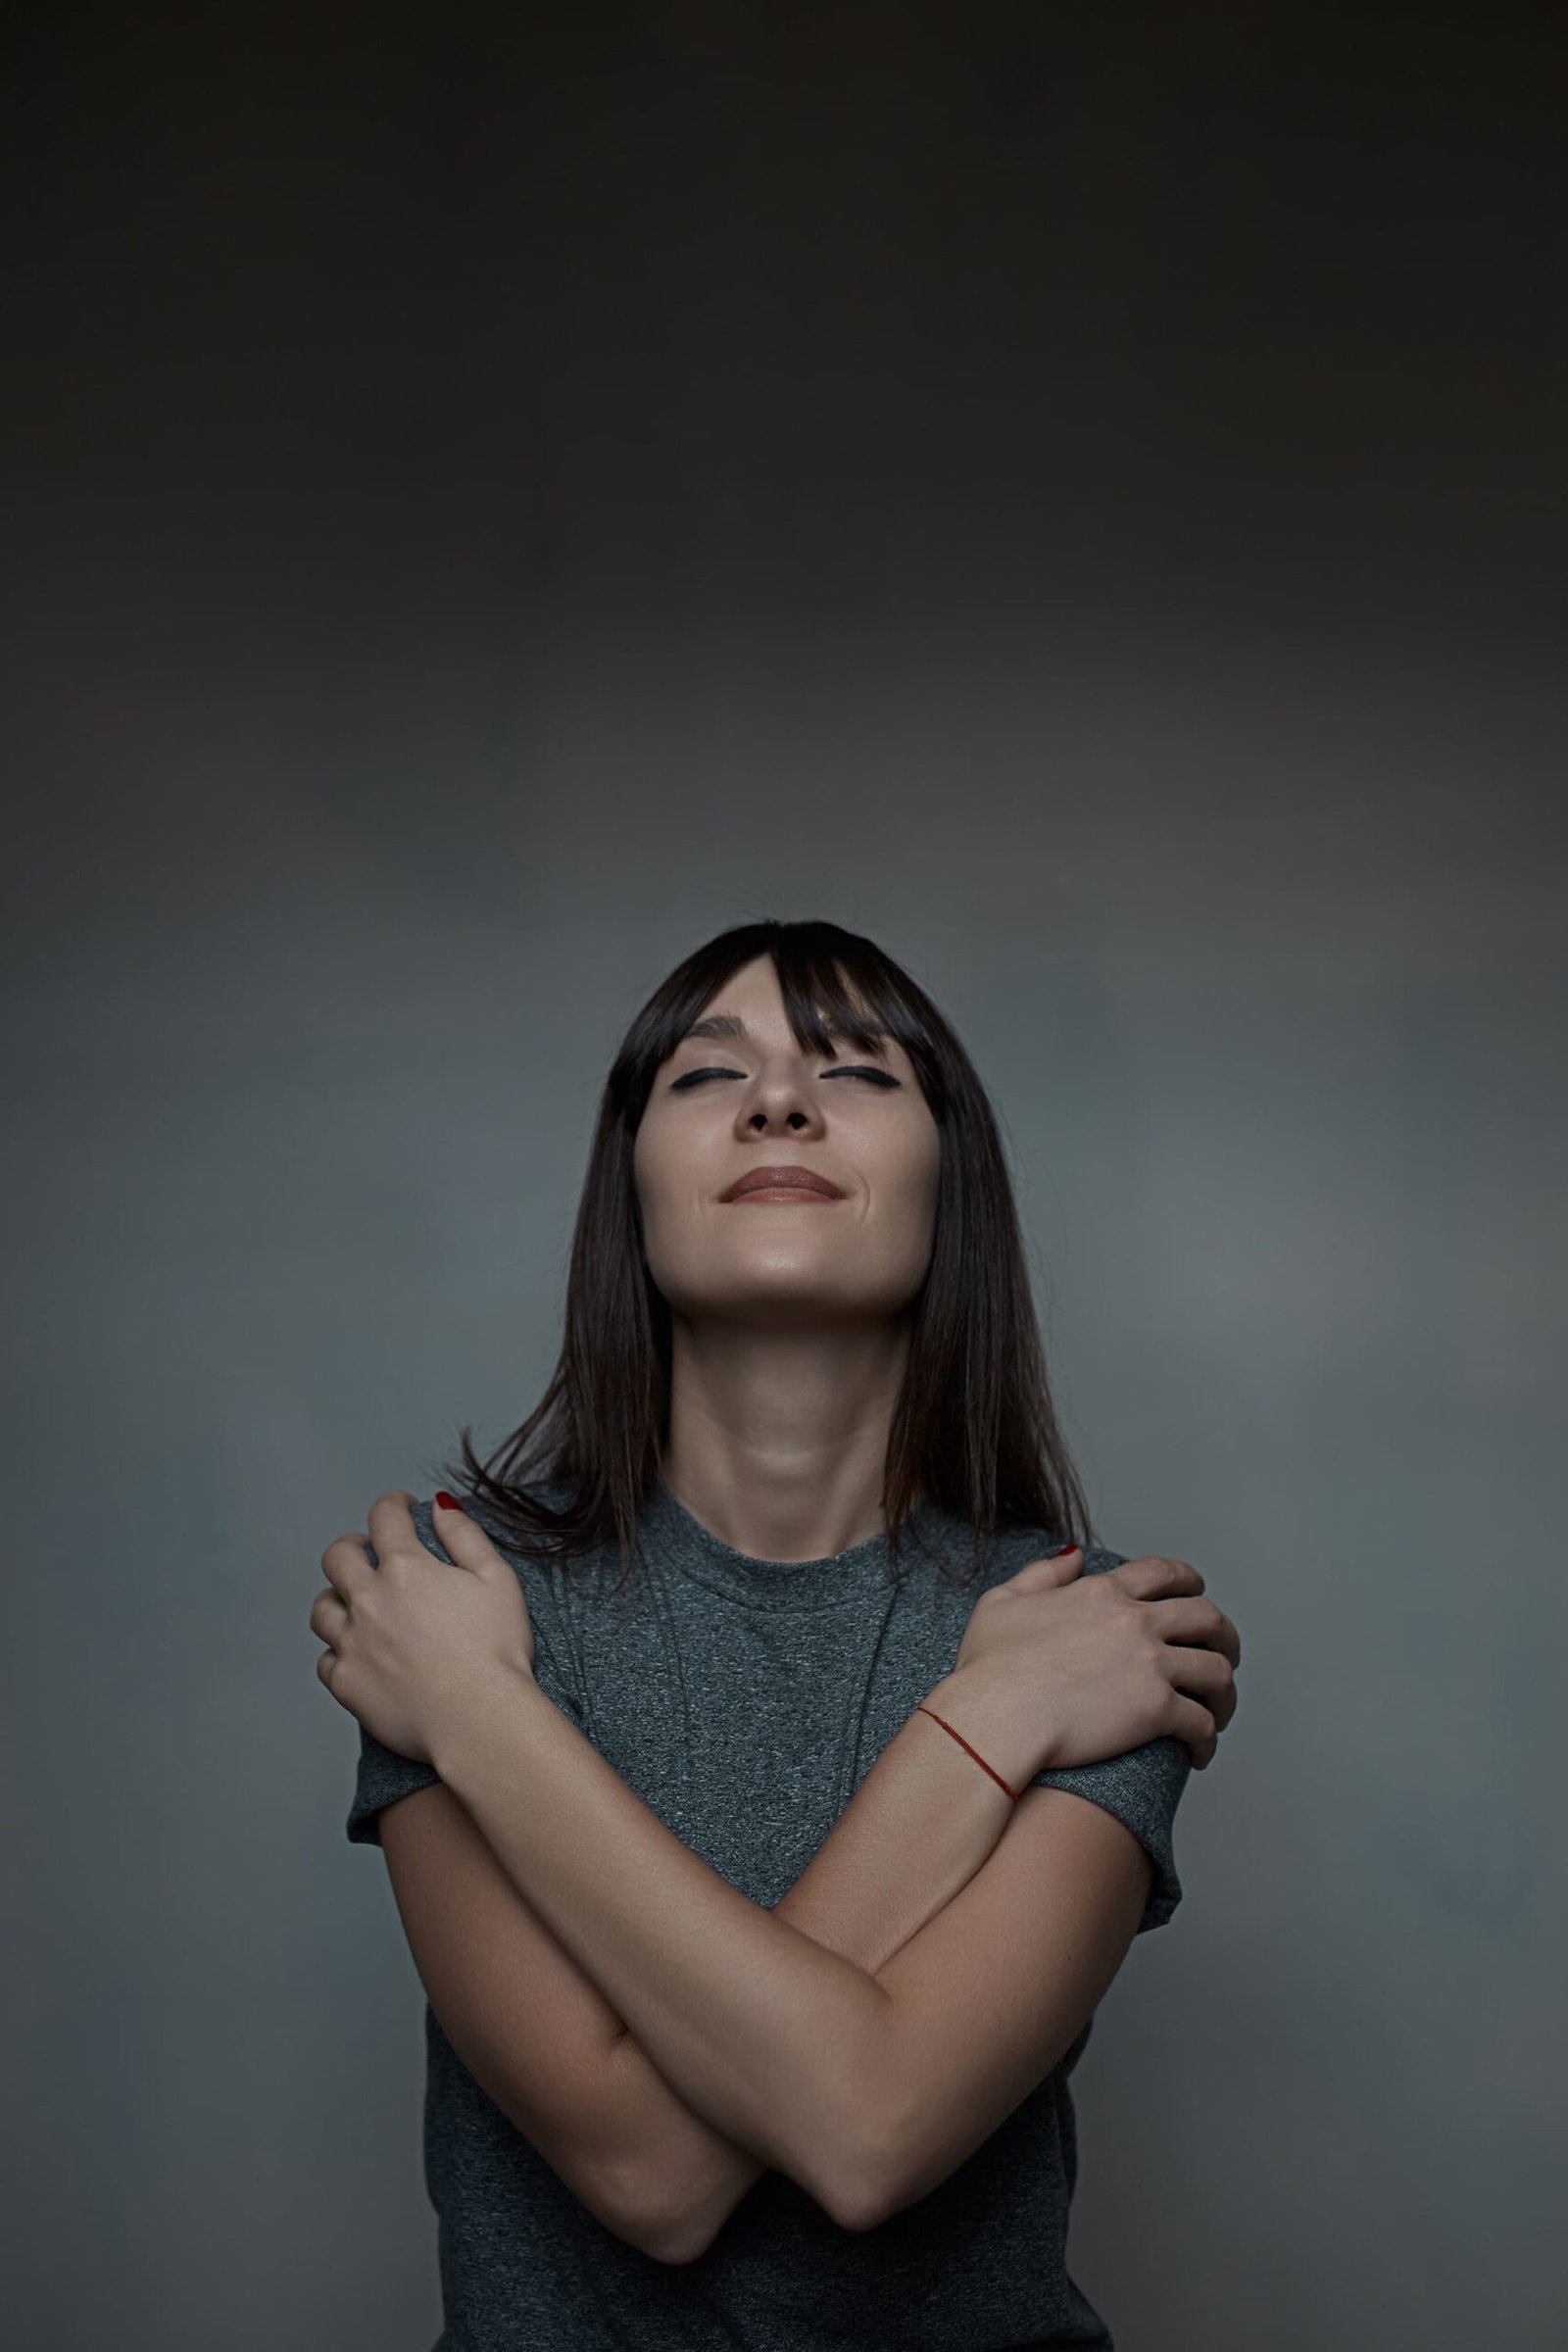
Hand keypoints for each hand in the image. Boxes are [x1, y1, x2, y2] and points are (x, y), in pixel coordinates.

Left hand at [309, 1489, 536, 1765]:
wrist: (480, 1720)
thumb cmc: (497, 1651)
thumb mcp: (498, 1579)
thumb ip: (465, 1536)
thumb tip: (440, 1506)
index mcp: (406, 1568)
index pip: (385, 1517)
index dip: (393, 1505)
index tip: (401, 1508)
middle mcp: (369, 1600)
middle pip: (337, 1557)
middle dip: (353, 1547)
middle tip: (371, 1553)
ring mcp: (352, 1644)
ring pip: (322, 1609)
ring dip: (338, 1598)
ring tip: (358, 1604)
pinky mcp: (347, 1685)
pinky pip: (326, 1661)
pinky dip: (339, 1652)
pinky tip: (359, 1654)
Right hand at [948, 1545, 1239, 1777]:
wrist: (994, 1718)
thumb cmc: (987, 1669)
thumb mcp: (1001, 1602)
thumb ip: (1041, 1574)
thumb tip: (1073, 1556)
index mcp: (1101, 1592)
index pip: (1164, 1573)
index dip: (1189, 1582)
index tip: (1197, 1595)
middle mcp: (1133, 1620)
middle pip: (1206, 1617)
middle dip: (1223, 1636)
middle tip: (1223, 1654)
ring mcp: (1149, 1664)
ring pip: (1216, 1671)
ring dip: (1224, 1692)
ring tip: (1217, 1712)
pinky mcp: (1156, 1710)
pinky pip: (1202, 1724)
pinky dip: (1208, 1740)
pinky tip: (1198, 1753)